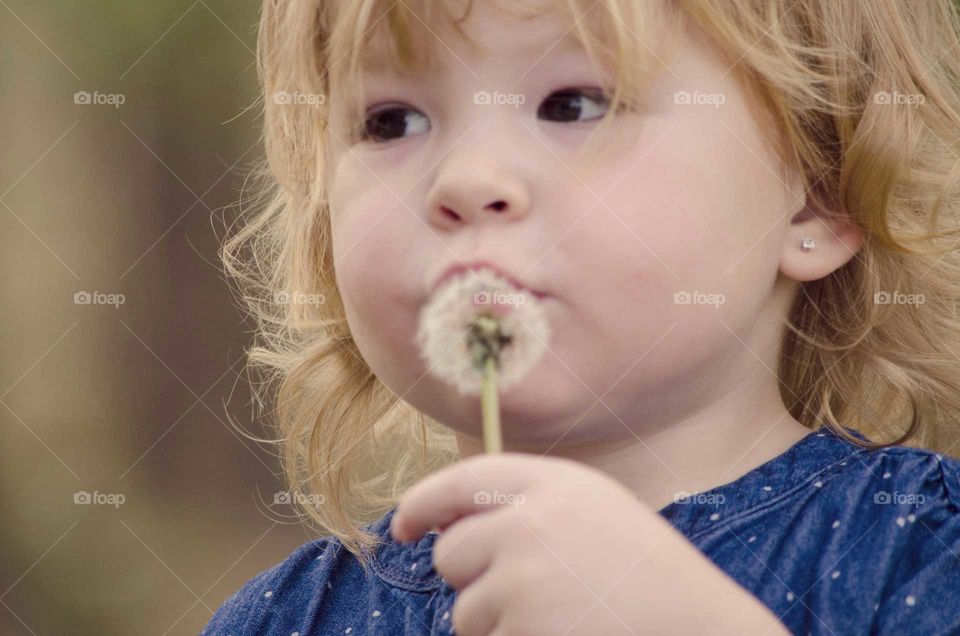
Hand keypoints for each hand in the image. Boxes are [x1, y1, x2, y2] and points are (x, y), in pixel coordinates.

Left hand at [391, 453, 787, 635]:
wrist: (698, 628)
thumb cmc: (645, 574)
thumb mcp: (593, 510)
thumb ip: (526, 503)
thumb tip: (447, 526)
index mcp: (551, 484)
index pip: (460, 481)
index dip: (422, 502)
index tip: (403, 525)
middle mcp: (528, 523)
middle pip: (451, 554)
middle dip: (472, 578)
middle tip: (529, 590)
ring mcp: (522, 581)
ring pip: (465, 611)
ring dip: (495, 622)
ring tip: (560, 617)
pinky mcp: (521, 631)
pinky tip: (563, 635)